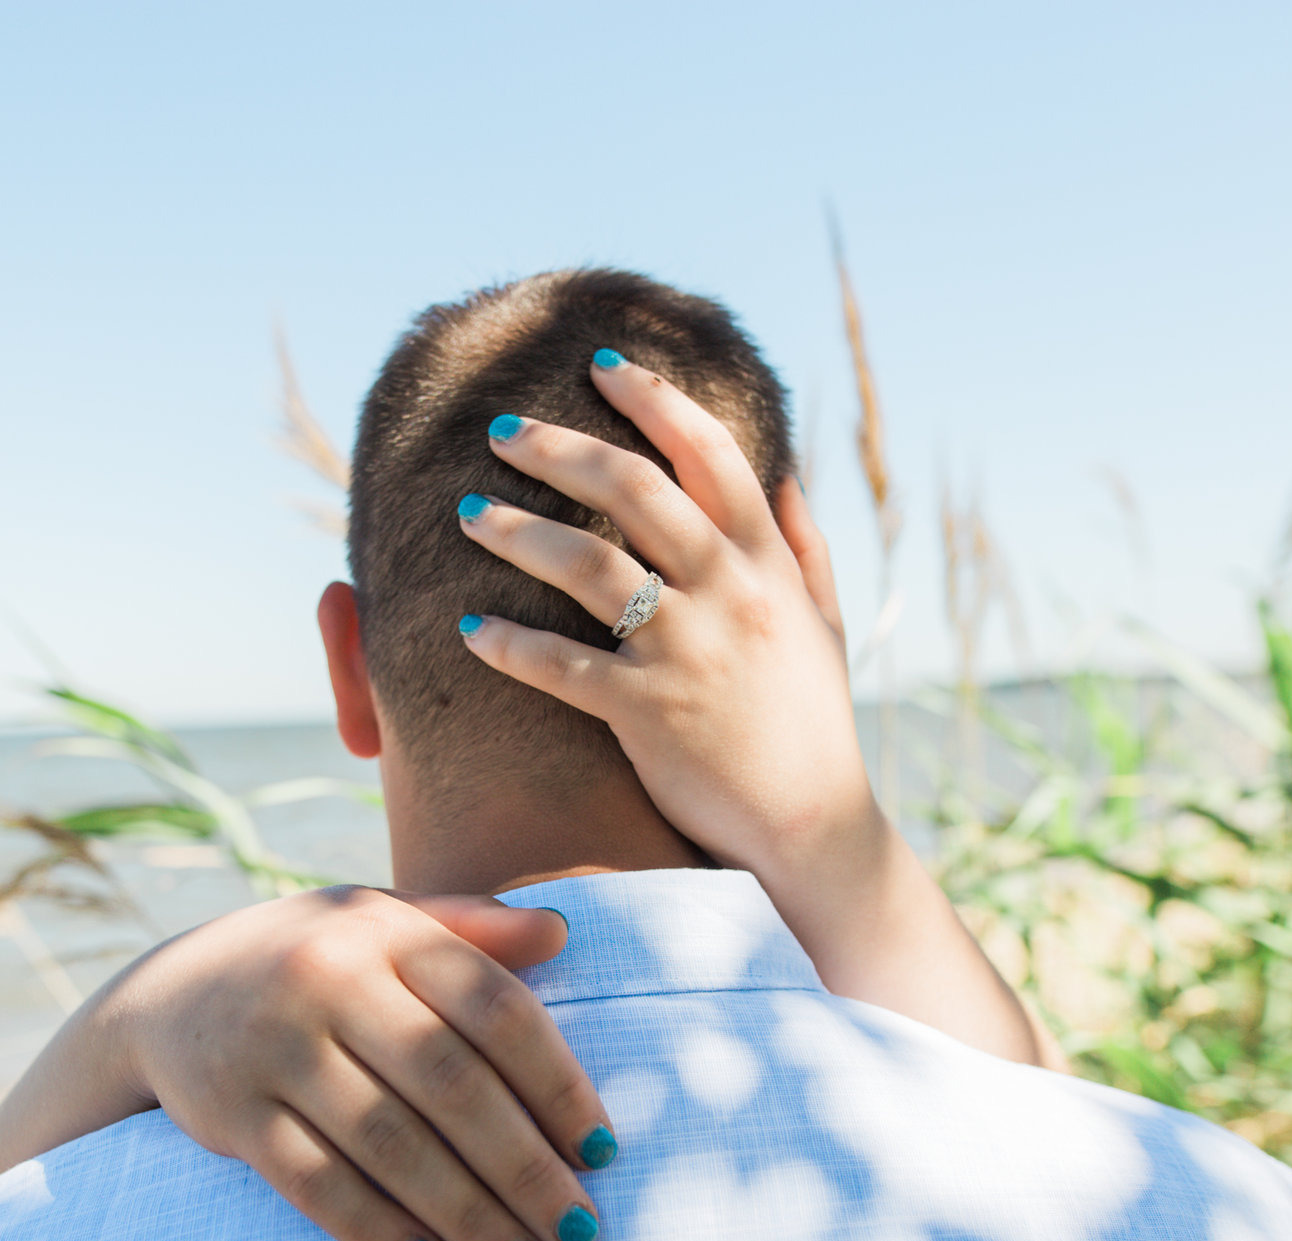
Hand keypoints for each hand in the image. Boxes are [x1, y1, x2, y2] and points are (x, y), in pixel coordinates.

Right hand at [0, 888, 614, 1240]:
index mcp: (385, 931)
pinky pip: (313, 1182)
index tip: (603, 1153)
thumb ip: (470, 930)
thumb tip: (565, 933)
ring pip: (387, 1142)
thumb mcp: (382, 922)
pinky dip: (373, 1228)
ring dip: (465, 1214)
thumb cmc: (313, 962)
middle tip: (579, 1233)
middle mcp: (328, 980)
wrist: (168, 996)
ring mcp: (275, 1047)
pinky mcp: (232, 1113)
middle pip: (449, 1084)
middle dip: (523, 1168)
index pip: (494, 1008)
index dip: (557, 1083)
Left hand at [458, 369, 863, 885]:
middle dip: (560, 447)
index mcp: (766, 562)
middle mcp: (728, 593)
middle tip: (501, 426)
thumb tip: (782, 473)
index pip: (709, 453)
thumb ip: (804, 544)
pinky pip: (562, 667)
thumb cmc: (812, 722)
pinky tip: (467, 628)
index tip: (602, 364)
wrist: (812, 824)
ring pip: (588, 565)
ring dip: (519, 530)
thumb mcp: (825, 622)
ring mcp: (687, 651)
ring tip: (467, 511)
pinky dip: (510, 644)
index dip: (654, 400)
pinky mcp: (647, 713)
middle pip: (634, 490)